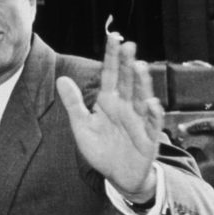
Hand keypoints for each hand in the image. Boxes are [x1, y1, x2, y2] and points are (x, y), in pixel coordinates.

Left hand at [57, 34, 163, 202]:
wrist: (118, 176)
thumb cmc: (101, 150)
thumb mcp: (82, 127)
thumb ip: (74, 104)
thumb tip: (61, 79)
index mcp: (109, 102)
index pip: (111, 74)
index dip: (112, 57)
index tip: (114, 37)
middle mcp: (126, 107)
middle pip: (128, 82)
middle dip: (129, 64)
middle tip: (129, 46)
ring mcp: (139, 120)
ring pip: (141, 98)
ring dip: (141, 83)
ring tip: (139, 67)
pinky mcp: (149, 137)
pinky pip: (152, 123)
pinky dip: (152, 113)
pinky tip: (150, 102)